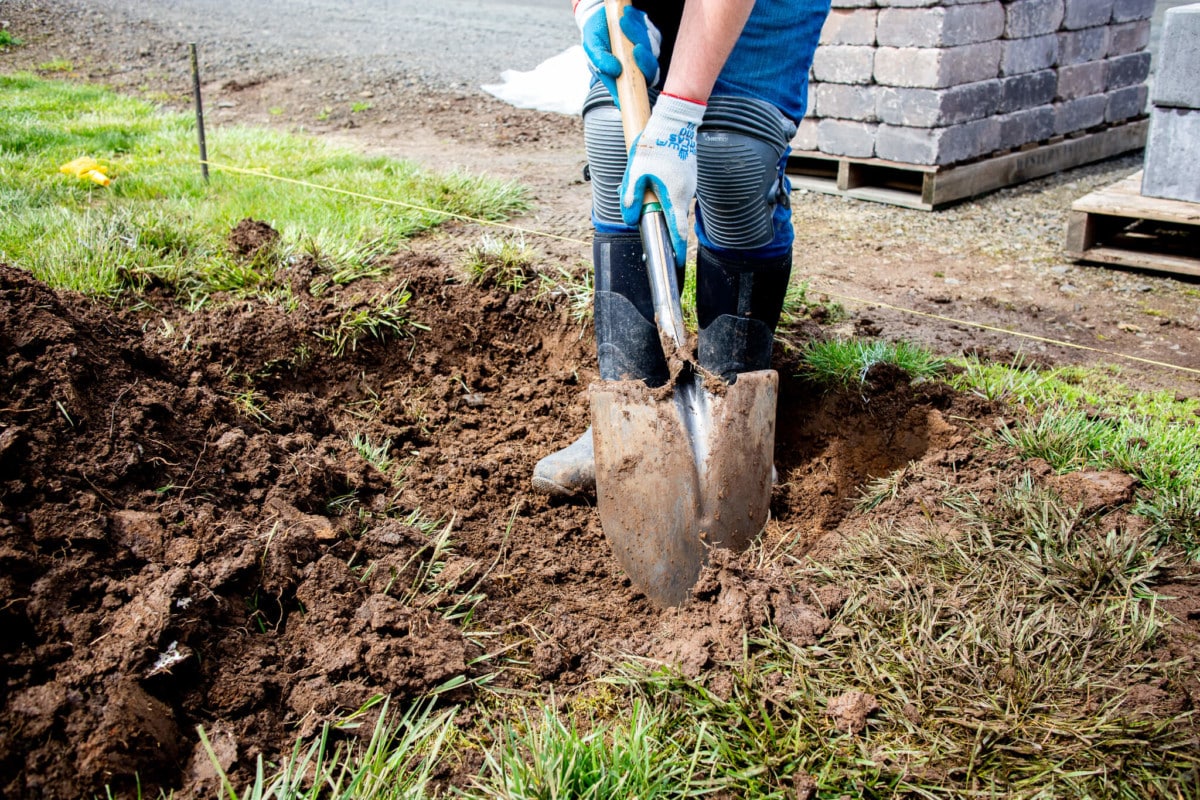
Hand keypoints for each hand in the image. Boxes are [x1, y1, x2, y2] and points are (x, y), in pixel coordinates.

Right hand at [574, 0, 660, 104]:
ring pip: (652, 49)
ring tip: (621, 21)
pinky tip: (626, 15)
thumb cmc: (595, 37)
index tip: (635, 83)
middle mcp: (637, 68)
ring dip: (637, 34)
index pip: (636, 92)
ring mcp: (646, 52)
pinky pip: (652, 32)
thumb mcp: (592, 49)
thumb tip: (615, 70)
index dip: (639, 92)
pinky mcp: (651, 36)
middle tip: (636, 48)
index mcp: (623, 78)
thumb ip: (600, 62)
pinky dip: (639, 23)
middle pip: (652, 72)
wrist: (599, 14)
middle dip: (645, 61)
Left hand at [619, 93, 704, 266]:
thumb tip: (629, 219)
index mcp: (674, 197)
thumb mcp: (635, 172)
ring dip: (659, 204)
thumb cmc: (654, 146)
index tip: (676, 264)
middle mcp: (685, 193)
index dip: (676, 250)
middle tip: (647, 223)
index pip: (677, 232)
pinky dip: (664, 192)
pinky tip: (652, 176)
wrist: (674, 120)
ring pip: (673, 203)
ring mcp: (689, 183)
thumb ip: (631, 197)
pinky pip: (675, 191)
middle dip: (661, 224)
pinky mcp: (687, 174)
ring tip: (644, 185)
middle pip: (674, 219)